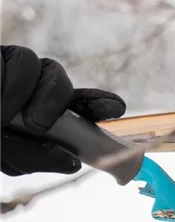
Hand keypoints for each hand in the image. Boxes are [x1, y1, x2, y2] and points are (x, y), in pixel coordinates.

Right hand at [0, 45, 125, 175]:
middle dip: (56, 100)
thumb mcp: (3, 153)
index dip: (99, 103)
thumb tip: (72, 162)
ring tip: (1, 116)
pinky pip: (18, 59)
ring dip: (21, 93)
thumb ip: (31, 156)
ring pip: (37, 66)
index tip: (116, 108)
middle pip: (61, 82)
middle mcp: (30, 89)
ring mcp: (11, 67)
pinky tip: (0, 105)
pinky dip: (7, 80)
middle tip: (39, 124)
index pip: (78, 106)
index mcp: (40, 115)